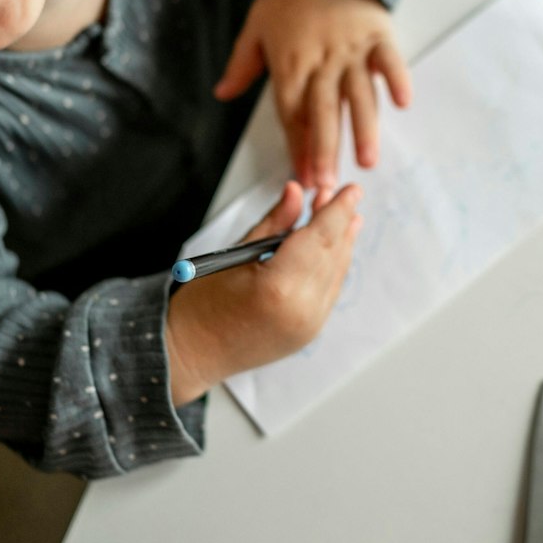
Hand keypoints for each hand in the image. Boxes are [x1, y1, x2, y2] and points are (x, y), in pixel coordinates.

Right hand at [165, 181, 361, 403]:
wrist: (191, 353)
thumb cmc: (202, 304)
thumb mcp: (235, 254)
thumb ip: (275, 222)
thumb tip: (296, 192)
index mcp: (279, 288)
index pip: (320, 238)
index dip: (338, 210)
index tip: (351, 189)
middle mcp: (302, 310)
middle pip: (333, 255)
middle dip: (340, 223)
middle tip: (343, 196)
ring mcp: (309, 326)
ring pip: (337, 274)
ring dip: (341, 244)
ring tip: (344, 218)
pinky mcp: (309, 333)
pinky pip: (330, 292)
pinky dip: (333, 267)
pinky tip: (332, 250)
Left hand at [213, 0, 412, 198]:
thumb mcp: (255, 26)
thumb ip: (241, 64)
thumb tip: (222, 93)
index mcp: (289, 61)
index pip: (291, 112)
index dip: (296, 146)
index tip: (301, 177)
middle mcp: (321, 59)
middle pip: (322, 110)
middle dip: (324, 149)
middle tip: (327, 182)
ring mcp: (351, 47)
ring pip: (358, 93)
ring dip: (362, 127)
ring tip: (366, 160)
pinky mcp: (377, 33)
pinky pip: (388, 58)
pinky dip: (396, 79)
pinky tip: (403, 104)